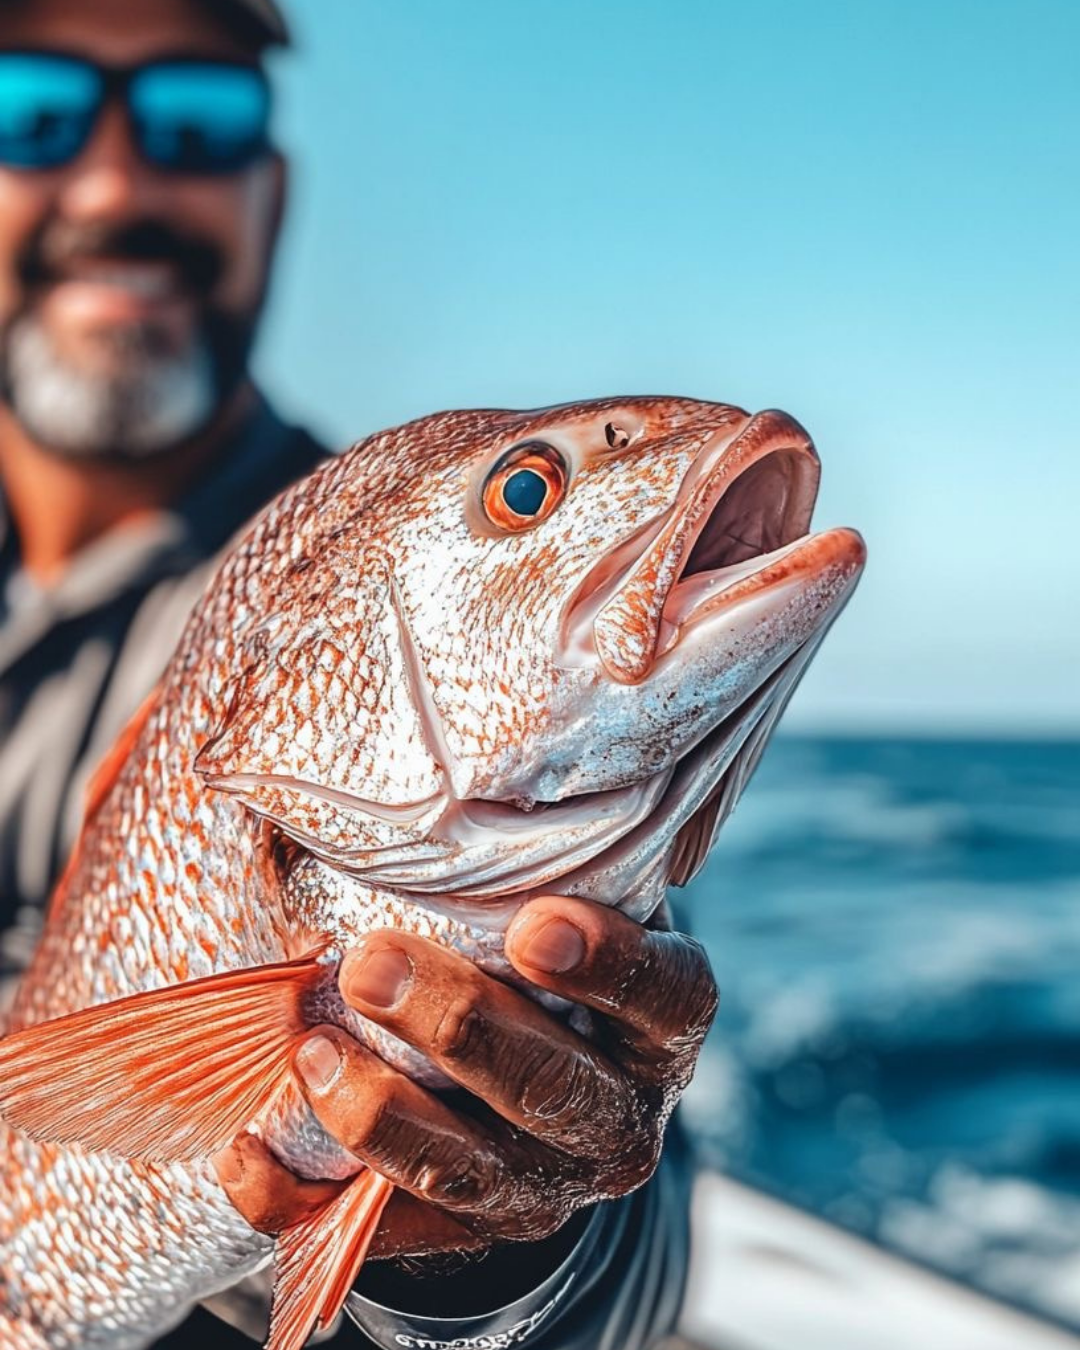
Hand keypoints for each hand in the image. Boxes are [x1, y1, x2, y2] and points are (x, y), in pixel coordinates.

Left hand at [214, 894, 717, 1258]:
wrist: (530, 1099)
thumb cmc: (532, 964)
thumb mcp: (550, 909)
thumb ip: (510, 863)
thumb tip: (389, 770)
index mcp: (657, 1028)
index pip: (665, 998)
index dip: (609, 967)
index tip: (531, 924)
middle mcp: (617, 1119)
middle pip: (552, 1087)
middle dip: (457, 1027)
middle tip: (368, 964)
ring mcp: (543, 1188)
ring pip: (469, 1170)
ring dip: (381, 1113)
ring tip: (307, 1046)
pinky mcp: (464, 1237)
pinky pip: (381, 1236)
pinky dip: (303, 1201)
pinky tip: (245, 1153)